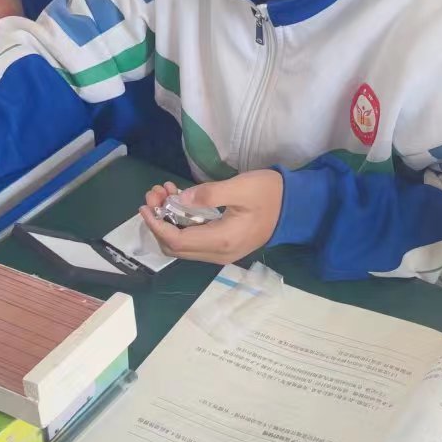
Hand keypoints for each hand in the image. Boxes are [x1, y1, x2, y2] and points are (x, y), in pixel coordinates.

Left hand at [138, 172, 284, 264]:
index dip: (157, 225)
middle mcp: (219, 254)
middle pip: (176, 247)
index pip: (178, 241)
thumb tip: (179, 200)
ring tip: (163, 193)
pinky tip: (178, 201)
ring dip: (168, 222)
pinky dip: (181, 223)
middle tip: (154, 193)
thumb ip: (209, 195)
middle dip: (158, 222)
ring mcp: (222, 253)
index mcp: (222, 241)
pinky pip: (194, 241)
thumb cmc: (270, 194)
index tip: (146, 205)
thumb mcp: (240, 187)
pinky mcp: (224, 247)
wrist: (296, 207)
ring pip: (184, 245)